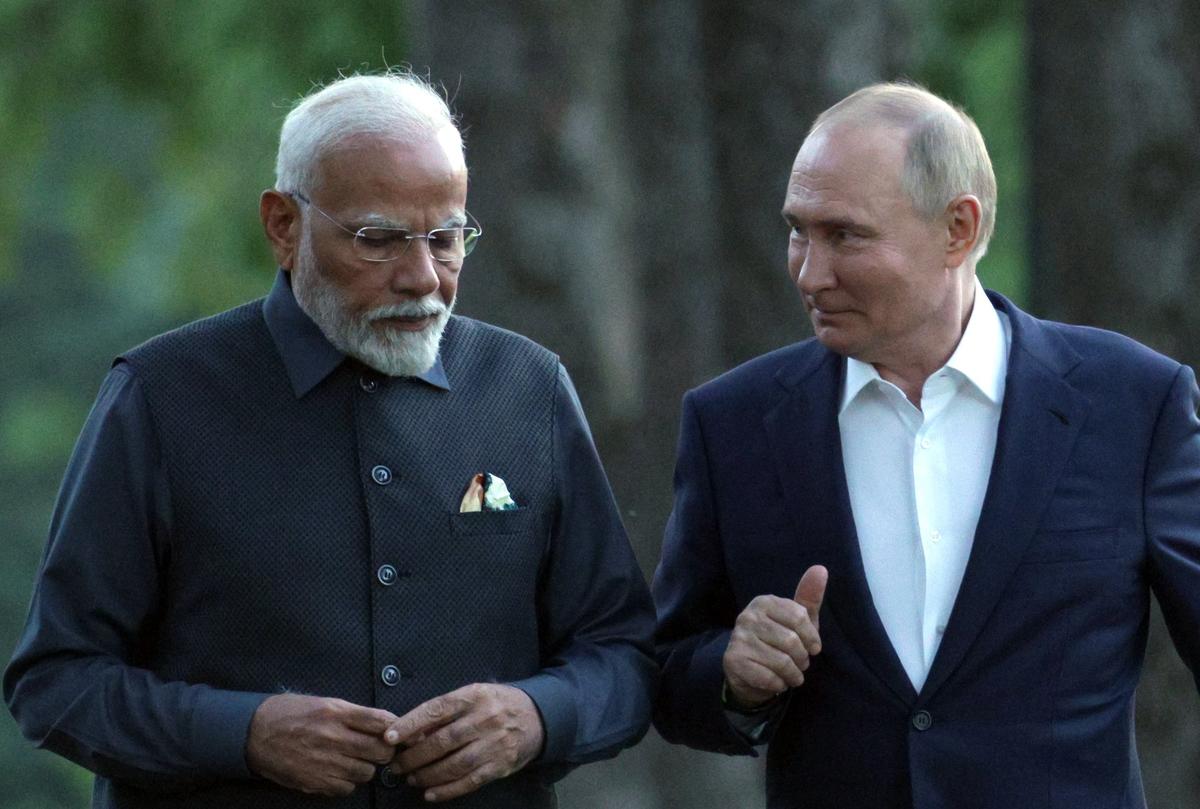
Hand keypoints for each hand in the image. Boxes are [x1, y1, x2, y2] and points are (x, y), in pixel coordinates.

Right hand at [245, 693, 397, 796]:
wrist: (254, 733)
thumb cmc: (290, 713)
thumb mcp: (323, 702)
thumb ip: (353, 714)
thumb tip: (384, 724)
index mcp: (336, 712)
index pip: (381, 722)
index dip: (395, 729)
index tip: (396, 733)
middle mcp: (333, 737)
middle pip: (380, 751)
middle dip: (384, 751)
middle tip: (378, 750)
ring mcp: (324, 762)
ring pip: (366, 772)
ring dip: (365, 768)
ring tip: (354, 760)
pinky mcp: (315, 782)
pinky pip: (347, 789)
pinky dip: (348, 783)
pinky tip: (339, 772)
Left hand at [384, 683, 543, 802]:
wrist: (538, 717)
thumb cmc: (497, 704)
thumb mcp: (474, 695)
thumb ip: (446, 711)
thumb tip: (412, 731)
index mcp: (474, 696)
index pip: (436, 709)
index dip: (410, 724)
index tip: (389, 736)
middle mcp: (485, 718)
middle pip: (443, 741)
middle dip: (414, 756)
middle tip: (396, 765)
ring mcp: (494, 743)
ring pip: (454, 764)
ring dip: (428, 775)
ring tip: (411, 778)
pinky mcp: (501, 765)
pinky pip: (470, 781)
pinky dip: (448, 790)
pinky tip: (431, 793)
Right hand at [722, 565, 827, 708]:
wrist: (748, 671)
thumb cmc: (779, 641)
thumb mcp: (797, 621)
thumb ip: (809, 597)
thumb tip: (821, 569)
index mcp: (764, 602)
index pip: (800, 616)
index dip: (812, 637)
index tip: (813, 647)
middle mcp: (747, 616)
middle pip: (792, 641)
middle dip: (802, 659)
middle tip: (799, 663)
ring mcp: (738, 638)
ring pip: (782, 662)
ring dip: (793, 675)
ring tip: (790, 674)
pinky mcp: (733, 661)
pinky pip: (770, 678)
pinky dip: (779, 685)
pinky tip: (775, 681)